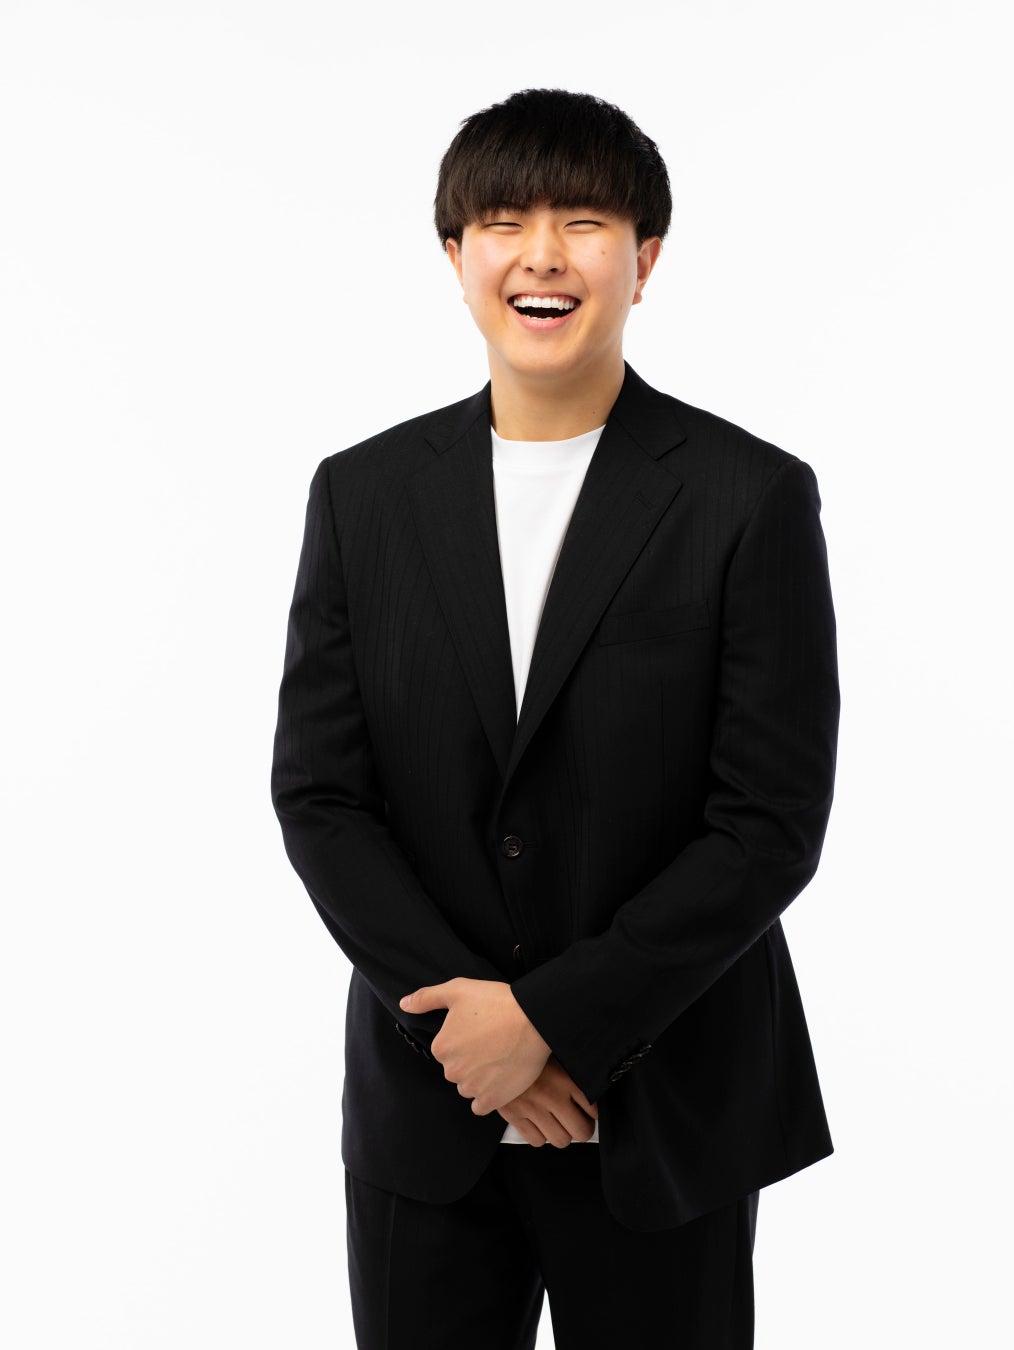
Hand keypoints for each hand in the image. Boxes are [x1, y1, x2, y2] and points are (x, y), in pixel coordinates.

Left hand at [399, 978, 550, 1115]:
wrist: (534, 1020)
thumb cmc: (497, 1002)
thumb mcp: (458, 990)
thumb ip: (426, 998)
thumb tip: (404, 1004)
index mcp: (442, 1047)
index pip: (445, 1050)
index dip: (463, 1039)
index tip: (479, 1030)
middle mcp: (452, 1071)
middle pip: (456, 1069)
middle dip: (470, 1059)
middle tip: (491, 1042)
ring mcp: (472, 1087)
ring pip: (468, 1086)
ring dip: (479, 1078)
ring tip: (499, 1057)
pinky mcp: (492, 1099)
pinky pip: (481, 1105)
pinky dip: (488, 1095)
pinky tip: (499, 1078)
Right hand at [497, 1056, 597, 1147]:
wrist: (493, 1046)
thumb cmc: (526, 1048)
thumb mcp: (554, 1053)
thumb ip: (571, 1069)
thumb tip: (588, 1082)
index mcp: (565, 1077)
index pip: (593, 1109)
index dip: (593, 1113)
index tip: (589, 1111)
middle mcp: (551, 1095)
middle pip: (580, 1131)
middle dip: (581, 1129)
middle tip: (577, 1122)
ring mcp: (532, 1108)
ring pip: (560, 1140)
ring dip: (561, 1134)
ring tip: (557, 1123)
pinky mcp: (514, 1115)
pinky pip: (536, 1141)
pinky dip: (540, 1135)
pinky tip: (539, 1123)